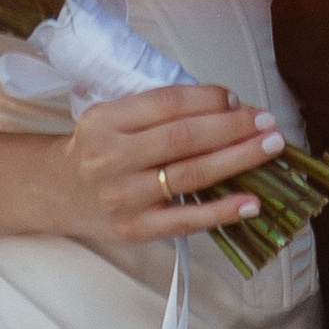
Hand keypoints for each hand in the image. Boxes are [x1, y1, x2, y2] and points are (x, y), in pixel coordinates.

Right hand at [56, 82, 283, 247]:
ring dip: (238, 159)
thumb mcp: (111, 117)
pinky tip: (252, 201)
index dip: (208, 99)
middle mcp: (112, 156)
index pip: (167, 102)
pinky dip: (223, 210)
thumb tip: (225, 106)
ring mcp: (124, 196)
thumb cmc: (98, 149)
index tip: (238, 99)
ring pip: (191, 174)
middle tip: (268, 122)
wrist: (58, 193)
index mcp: (106, 119)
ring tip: (270, 148)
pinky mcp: (135, 229)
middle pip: (184, 137)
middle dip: (233, 126)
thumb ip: (156, 111)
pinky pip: (187, 219)